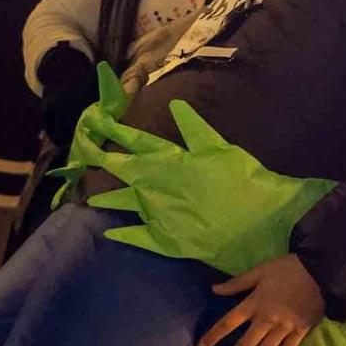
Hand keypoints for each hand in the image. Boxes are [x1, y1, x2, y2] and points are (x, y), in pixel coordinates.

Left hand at [62, 78, 333, 276]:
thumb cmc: (246, 183)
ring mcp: (160, 216)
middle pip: (123, 169)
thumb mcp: (224, 149)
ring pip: (125, 203)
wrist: (262, 227)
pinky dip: (123, 234)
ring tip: (90, 196)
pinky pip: (139, 237)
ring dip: (107, 197)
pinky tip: (110, 233)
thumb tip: (176, 105)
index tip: (95, 119)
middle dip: (101, 158)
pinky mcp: (169, 241)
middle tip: (84, 150)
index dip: (113, 129)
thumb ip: (196, 129)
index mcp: (172, 161)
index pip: (135, 140)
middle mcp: (159, 187)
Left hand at [197, 254, 324, 345]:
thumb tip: (214, 289)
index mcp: (254, 304)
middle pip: (246, 344)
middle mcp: (267, 320)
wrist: (321, 272)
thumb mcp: (260, 271)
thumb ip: (237, 283)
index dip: (213, 336)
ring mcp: (284, 328)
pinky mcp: (300, 331)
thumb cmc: (288, 269)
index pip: (228, 323)